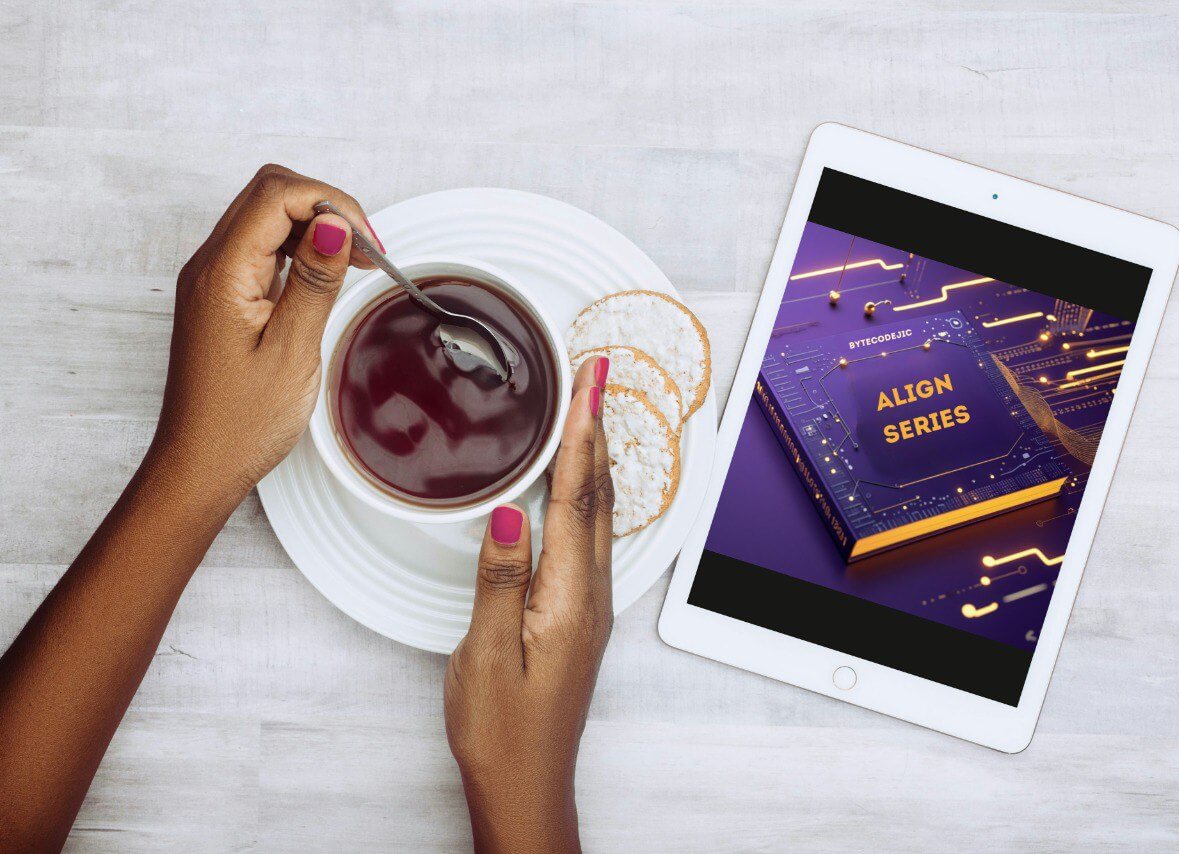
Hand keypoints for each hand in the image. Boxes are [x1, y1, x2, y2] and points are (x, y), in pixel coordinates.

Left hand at [150, 163, 381, 500]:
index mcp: (222, 274)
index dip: (333, 205)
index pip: (278, 195)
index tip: (370, 244)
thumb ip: (314, 281)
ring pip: (268, 216)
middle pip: (270, 193)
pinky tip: (329, 277)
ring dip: (317, 226)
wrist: (200, 464)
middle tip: (369, 250)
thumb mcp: (292, 350)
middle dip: (327, 207)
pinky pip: (264, 248)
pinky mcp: (225, 296)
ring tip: (357, 263)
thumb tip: (336, 224)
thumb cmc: (240, 423)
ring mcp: (215, 279)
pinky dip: (303, 250)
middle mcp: (210, 266)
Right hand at [445, 357, 613, 853]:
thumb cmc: (502, 730)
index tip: (588, 381)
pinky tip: (577, 488)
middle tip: (595, 375)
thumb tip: (509, 513)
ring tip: (589, 413)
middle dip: (597, 429)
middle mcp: (590, 595)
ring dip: (595, 458)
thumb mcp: (486, 656)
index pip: (576, 497)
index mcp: (568, 597)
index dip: (581, 433)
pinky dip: (586, 495)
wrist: (527, 783)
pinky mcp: (579, 615)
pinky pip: (590, 538)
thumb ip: (499, 580)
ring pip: (599, 515)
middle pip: (598, 496)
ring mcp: (590, 605)